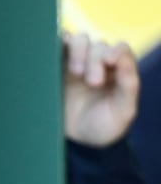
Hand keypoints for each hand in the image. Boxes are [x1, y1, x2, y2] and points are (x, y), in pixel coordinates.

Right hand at [63, 30, 139, 146]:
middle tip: (92, 83)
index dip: (115, 51)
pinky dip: (57, 46)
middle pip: (98, 45)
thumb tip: (122, 56)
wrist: (76, 143)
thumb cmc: (104, 127)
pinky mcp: (55, 69)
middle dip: (95, 60)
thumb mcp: (124, 110)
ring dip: (78, 51)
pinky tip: (56, 60)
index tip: (110, 61)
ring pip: (78, 40)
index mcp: (118, 71)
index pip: (119, 49)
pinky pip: (56, 49)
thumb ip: (129, 84)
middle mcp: (98, 64)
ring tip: (75, 73)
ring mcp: (75, 65)